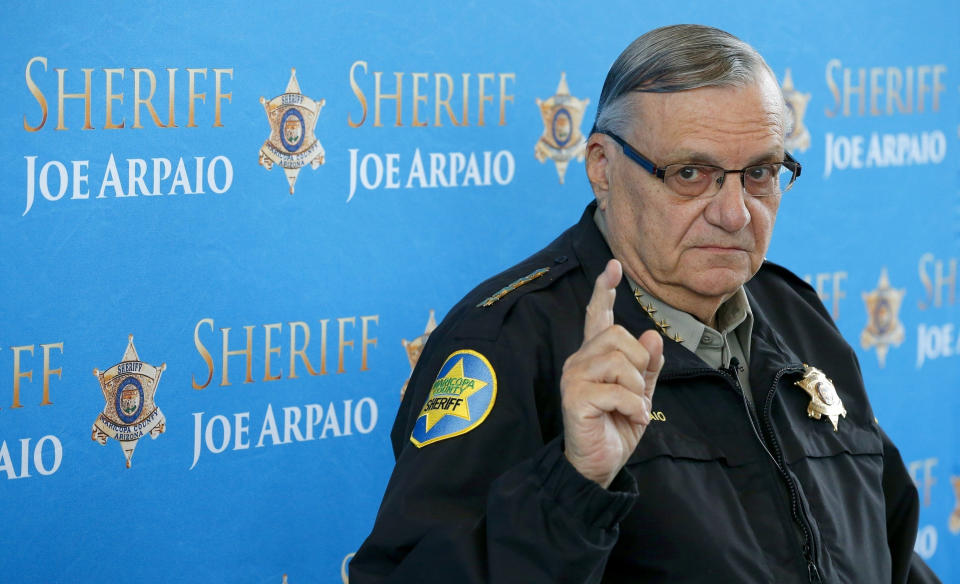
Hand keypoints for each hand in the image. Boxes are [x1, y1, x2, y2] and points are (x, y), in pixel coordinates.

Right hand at [561, 259, 663, 487]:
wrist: (599, 465)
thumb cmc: (617, 428)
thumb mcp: (641, 395)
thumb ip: (648, 367)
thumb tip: (652, 335)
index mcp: (595, 356)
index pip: (597, 316)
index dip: (604, 291)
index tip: (613, 266)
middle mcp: (580, 361)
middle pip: (618, 336)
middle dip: (640, 363)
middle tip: (639, 392)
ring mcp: (574, 378)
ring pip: (620, 361)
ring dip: (638, 389)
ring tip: (634, 408)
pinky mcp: (575, 398)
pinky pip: (616, 390)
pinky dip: (633, 407)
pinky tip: (631, 418)